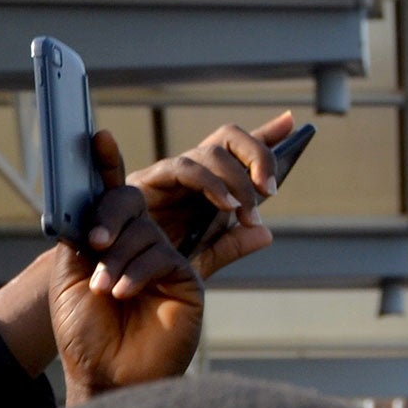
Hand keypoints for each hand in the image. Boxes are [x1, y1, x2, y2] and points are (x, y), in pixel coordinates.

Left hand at [50, 131, 204, 404]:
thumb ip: (83, 239)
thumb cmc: (85, 333)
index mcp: (109, 242)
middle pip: (130, 208)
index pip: (110, 195)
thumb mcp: (70, 279)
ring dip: (118, 260)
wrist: (109, 375)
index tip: (97, 136)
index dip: (106, 164)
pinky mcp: (186, 279)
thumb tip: (97, 208)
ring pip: (144, 234)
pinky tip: (122, 292)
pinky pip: (162, 257)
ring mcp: (166, 260)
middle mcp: (140, 245)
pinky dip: (137, 272)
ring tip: (104, 290)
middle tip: (94, 246)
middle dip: (110, 223)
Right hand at [129, 111, 290, 278]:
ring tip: (237, 209)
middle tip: (268, 192)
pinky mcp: (141, 186)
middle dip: (256, 160)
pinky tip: (116, 140)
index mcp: (211, 184)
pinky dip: (122, 151)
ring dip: (228, 180)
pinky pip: (145, 167)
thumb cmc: (164, 266)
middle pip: (227, 141)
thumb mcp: (204, 256)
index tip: (291, 122)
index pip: (240, 150)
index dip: (265, 134)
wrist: (128, 285)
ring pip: (204, 156)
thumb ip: (234, 243)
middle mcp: (191, 172)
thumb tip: (267, 233)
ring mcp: (167, 175)